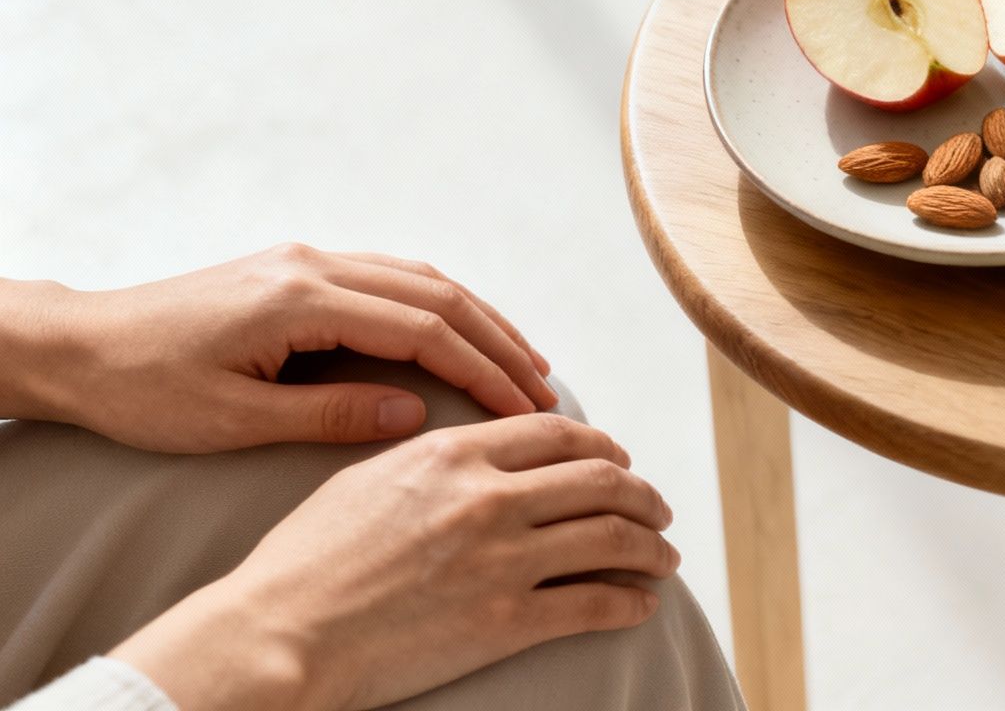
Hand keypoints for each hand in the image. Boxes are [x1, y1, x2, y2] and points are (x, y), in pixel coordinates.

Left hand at [6, 243, 555, 450]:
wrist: (78, 346)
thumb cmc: (142, 390)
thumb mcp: (233, 420)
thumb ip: (330, 414)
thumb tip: (416, 414)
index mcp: (300, 298)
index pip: (422, 329)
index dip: (482, 369)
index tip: (524, 408)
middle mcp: (312, 264)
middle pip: (437, 292)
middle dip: (499, 341)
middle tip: (545, 389)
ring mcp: (306, 259)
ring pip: (421, 277)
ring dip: (478, 318)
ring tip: (524, 362)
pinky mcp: (297, 268)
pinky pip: (392, 277)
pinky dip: (440, 305)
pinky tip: (462, 334)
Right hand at [111, 413, 677, 710]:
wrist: (277, 634)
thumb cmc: (305, 562)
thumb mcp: (367, 480)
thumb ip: (433, 459)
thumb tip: (477, 451)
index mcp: (452, 453)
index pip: (558, 434)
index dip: (602, 445)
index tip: (619, 460)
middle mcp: (487, 496)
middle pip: (600, 478)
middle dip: (641, 493)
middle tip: (655, 508)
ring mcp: (502, 558)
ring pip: (612, 536)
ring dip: (650, 546)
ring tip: (663, 556)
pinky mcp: (506, 620)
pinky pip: (595, 602)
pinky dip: (629, 601)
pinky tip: (640, 605)